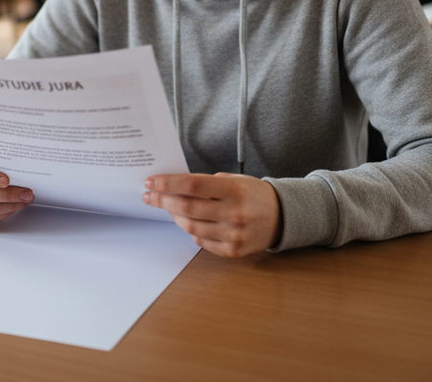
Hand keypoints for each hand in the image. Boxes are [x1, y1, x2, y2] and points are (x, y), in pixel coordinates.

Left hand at [143, 173, 281, 257]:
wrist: (282, 217)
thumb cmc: (254, 194)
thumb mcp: (234, 180)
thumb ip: (206, 184)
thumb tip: (173, 187)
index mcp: (234, 191)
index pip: (193, 185)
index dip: (169, 184)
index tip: (151, 182)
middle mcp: (234, 214)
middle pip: (187, 208)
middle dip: (163, 201)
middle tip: (150, 196)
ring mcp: (233, 235)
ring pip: (191, 228)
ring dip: (175, 217)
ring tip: (169, 207)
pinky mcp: (232, 251)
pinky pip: (201, 242)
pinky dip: (191, 231)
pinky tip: (189, 222)